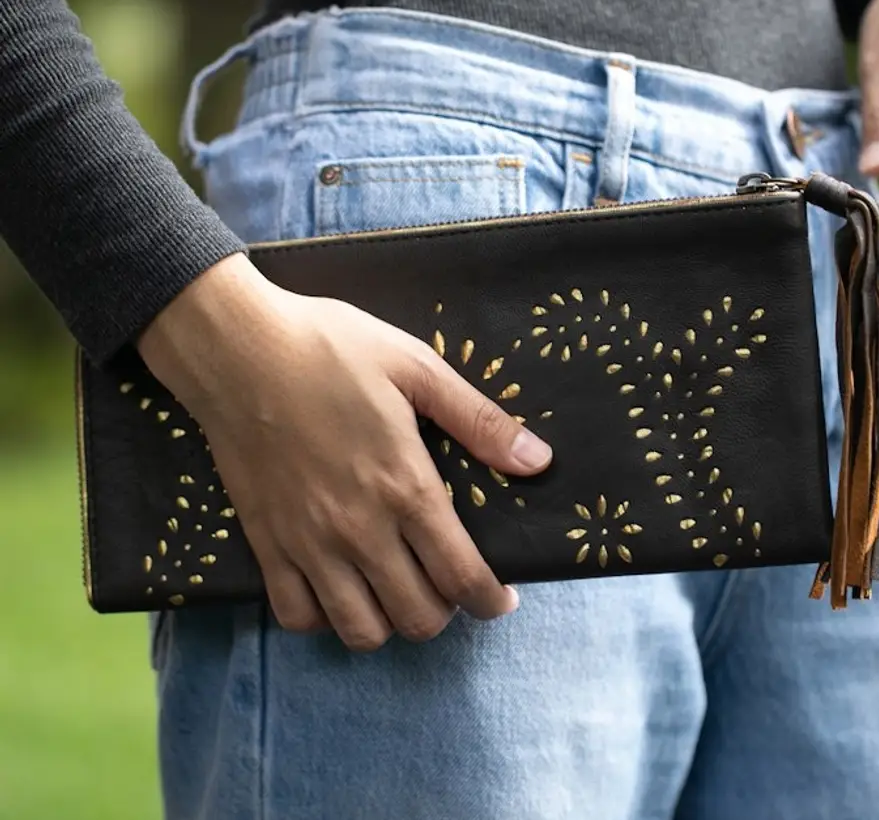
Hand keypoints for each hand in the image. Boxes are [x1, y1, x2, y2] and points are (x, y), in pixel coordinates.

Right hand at [137, 253, 552, 650]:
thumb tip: (539, 461)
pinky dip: (324, 619)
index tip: (501, 600)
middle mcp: (359, 529)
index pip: (462, 575)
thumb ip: (479, 420)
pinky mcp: (266, 544)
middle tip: (449, 583)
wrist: (238, 349)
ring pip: (360, 631)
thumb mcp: (416, 367)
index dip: (491, 601)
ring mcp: (307, 543)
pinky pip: (296, 617)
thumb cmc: (331, 349)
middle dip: (448, 612)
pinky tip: (339, 589)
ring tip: (398, 590)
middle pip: (417, 617)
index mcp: (404, 485)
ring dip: (391, 623)